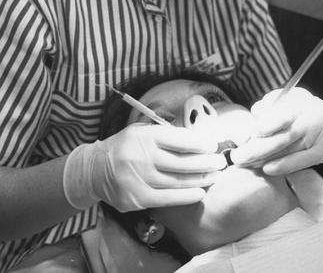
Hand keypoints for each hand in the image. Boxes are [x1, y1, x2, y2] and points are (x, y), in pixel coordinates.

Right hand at [63, 123, 225, 211]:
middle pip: (182, 162)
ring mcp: (139, 179)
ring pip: (178, 181)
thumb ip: (165, 134)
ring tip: (216, 176)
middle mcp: (142, 156)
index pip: (179, 139)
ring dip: (201, 179)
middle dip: (206, 162)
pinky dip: (186, 196)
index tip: (212, 145)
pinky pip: (168, 198)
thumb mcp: (141, 131)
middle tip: (221, 162)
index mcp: (145, 136)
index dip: (199, 143)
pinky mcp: (137, 198)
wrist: (95, 169)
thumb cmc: (126, 147)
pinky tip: (200, 192)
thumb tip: (196, 139)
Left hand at [230, 87, 322, 174]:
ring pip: (288, 152)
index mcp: (300, 104)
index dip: (269, 124)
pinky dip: (283, 167)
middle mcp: (311, 121)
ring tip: (245, 163)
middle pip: (282, 139)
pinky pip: (300, 163)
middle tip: (237, 157)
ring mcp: (318, 139)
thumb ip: (269, 104)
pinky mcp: (322, 153)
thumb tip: (256, 113)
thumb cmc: (298, 107)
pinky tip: (266, 169)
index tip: (254, 131)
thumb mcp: (284, 97)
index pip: (284, 115)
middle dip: (257, 150)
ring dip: (264, 160)